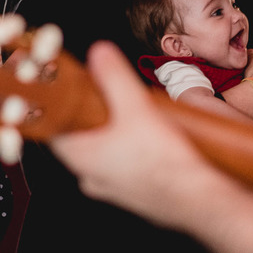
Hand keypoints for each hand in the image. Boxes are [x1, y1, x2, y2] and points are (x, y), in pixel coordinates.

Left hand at [51, 42, 230, 229]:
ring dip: (112, 136)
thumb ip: (114, 77)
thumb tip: (98, 52)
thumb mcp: (136, 107)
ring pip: (101, 155)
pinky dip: (129, 154)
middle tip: (108, 97)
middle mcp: (90, 176)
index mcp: (80, 158)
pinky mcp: (133, 195)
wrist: (198, 201)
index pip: (53, 127)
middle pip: (80, 139)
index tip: (71, 89)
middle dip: (92, 117)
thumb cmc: (164, 162)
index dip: (61, 105)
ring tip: (133, 117)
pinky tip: (151, 143)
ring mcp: (112, 189)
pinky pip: (122, 168)